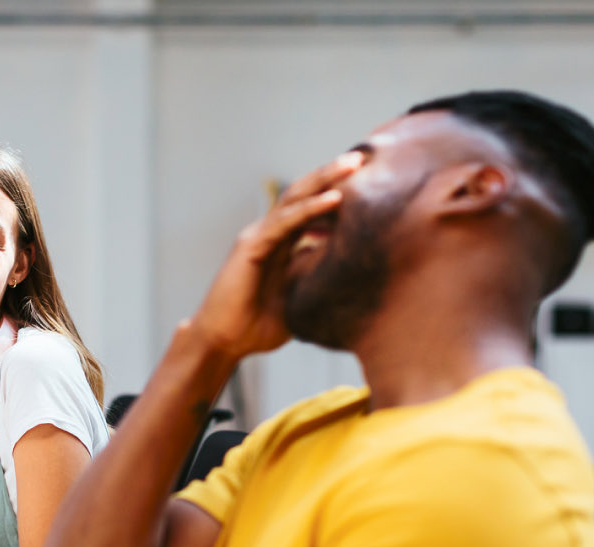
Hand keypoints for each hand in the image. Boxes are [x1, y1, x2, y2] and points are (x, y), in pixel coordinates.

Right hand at [189, 151, 363, 359]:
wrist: (223, 342)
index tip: (371, 178)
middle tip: (365, 156)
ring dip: (326, 179)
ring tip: (353, 164)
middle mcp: (270, 232)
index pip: (312, 207)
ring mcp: (259, 236)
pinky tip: (334, 199)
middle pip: (305, 193)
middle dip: (334, 173)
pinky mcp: (250, 246)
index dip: (337, 190)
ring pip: (295, 198)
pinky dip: (310, 209)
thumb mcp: (301, 298)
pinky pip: (285, 222)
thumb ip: (319, 280)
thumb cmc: (258, 326)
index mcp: (282, 242)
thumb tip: (356, 277)